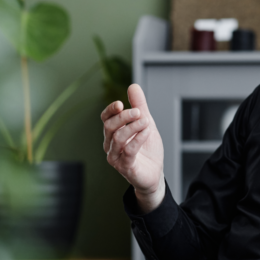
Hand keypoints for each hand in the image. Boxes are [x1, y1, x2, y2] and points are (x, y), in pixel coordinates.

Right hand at [101, 84, 164, 212]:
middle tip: (139, 112)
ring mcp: (116, 157)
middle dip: (123, 117)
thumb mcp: (146, 123)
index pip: (105, 119)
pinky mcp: (125, 167)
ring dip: (133, 127)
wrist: (154, 173)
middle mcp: (110, 145)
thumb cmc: (147, 149)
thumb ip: (140, 106)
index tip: (120, 103)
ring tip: (146, 122)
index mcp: (113, 133)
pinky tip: (147, 132)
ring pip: (118, 138)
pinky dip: (138, 139)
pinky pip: (129, 151)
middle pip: (109, 127)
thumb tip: (133, 86)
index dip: (110, 110)